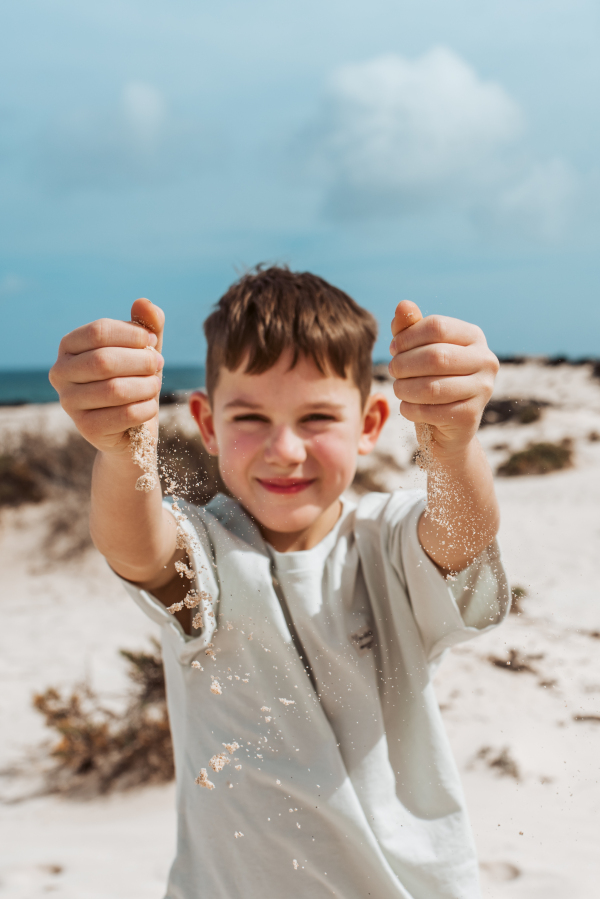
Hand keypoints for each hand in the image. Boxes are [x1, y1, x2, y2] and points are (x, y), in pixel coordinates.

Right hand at [49, 298, 164, 454]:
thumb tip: (145, 303)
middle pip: (104, 360)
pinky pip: (125, 415)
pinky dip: (146, 408)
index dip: (132, 334)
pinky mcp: (86, 428)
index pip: (98, 331)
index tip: (151, 341)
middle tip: (159, 363)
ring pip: (115, 390)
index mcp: (69, 347)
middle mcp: (61, 373)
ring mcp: (69, 403)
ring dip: (146, 385)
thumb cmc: (133, 380)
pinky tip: (150, 406)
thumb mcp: (142, 350)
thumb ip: (146, 326)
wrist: (130, 428)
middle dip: (141, 360)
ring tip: (155, 384)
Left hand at [388, 301, 497, 455]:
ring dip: (404, 388)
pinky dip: (410, 409)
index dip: (407, 337)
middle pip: (435, 356)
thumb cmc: (431, 379)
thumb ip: (410, 328)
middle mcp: (486, 360)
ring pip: (431, 387)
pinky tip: (408, 406)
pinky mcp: (471, 416)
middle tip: (392, 371)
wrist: (447, 425)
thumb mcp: (418, 351)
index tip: (394, 348)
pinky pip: (430, 411)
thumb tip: (403, 305)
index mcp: (474, 336)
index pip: (437, 326)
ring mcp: (483, 389)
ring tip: (398, 388)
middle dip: (404, 364)